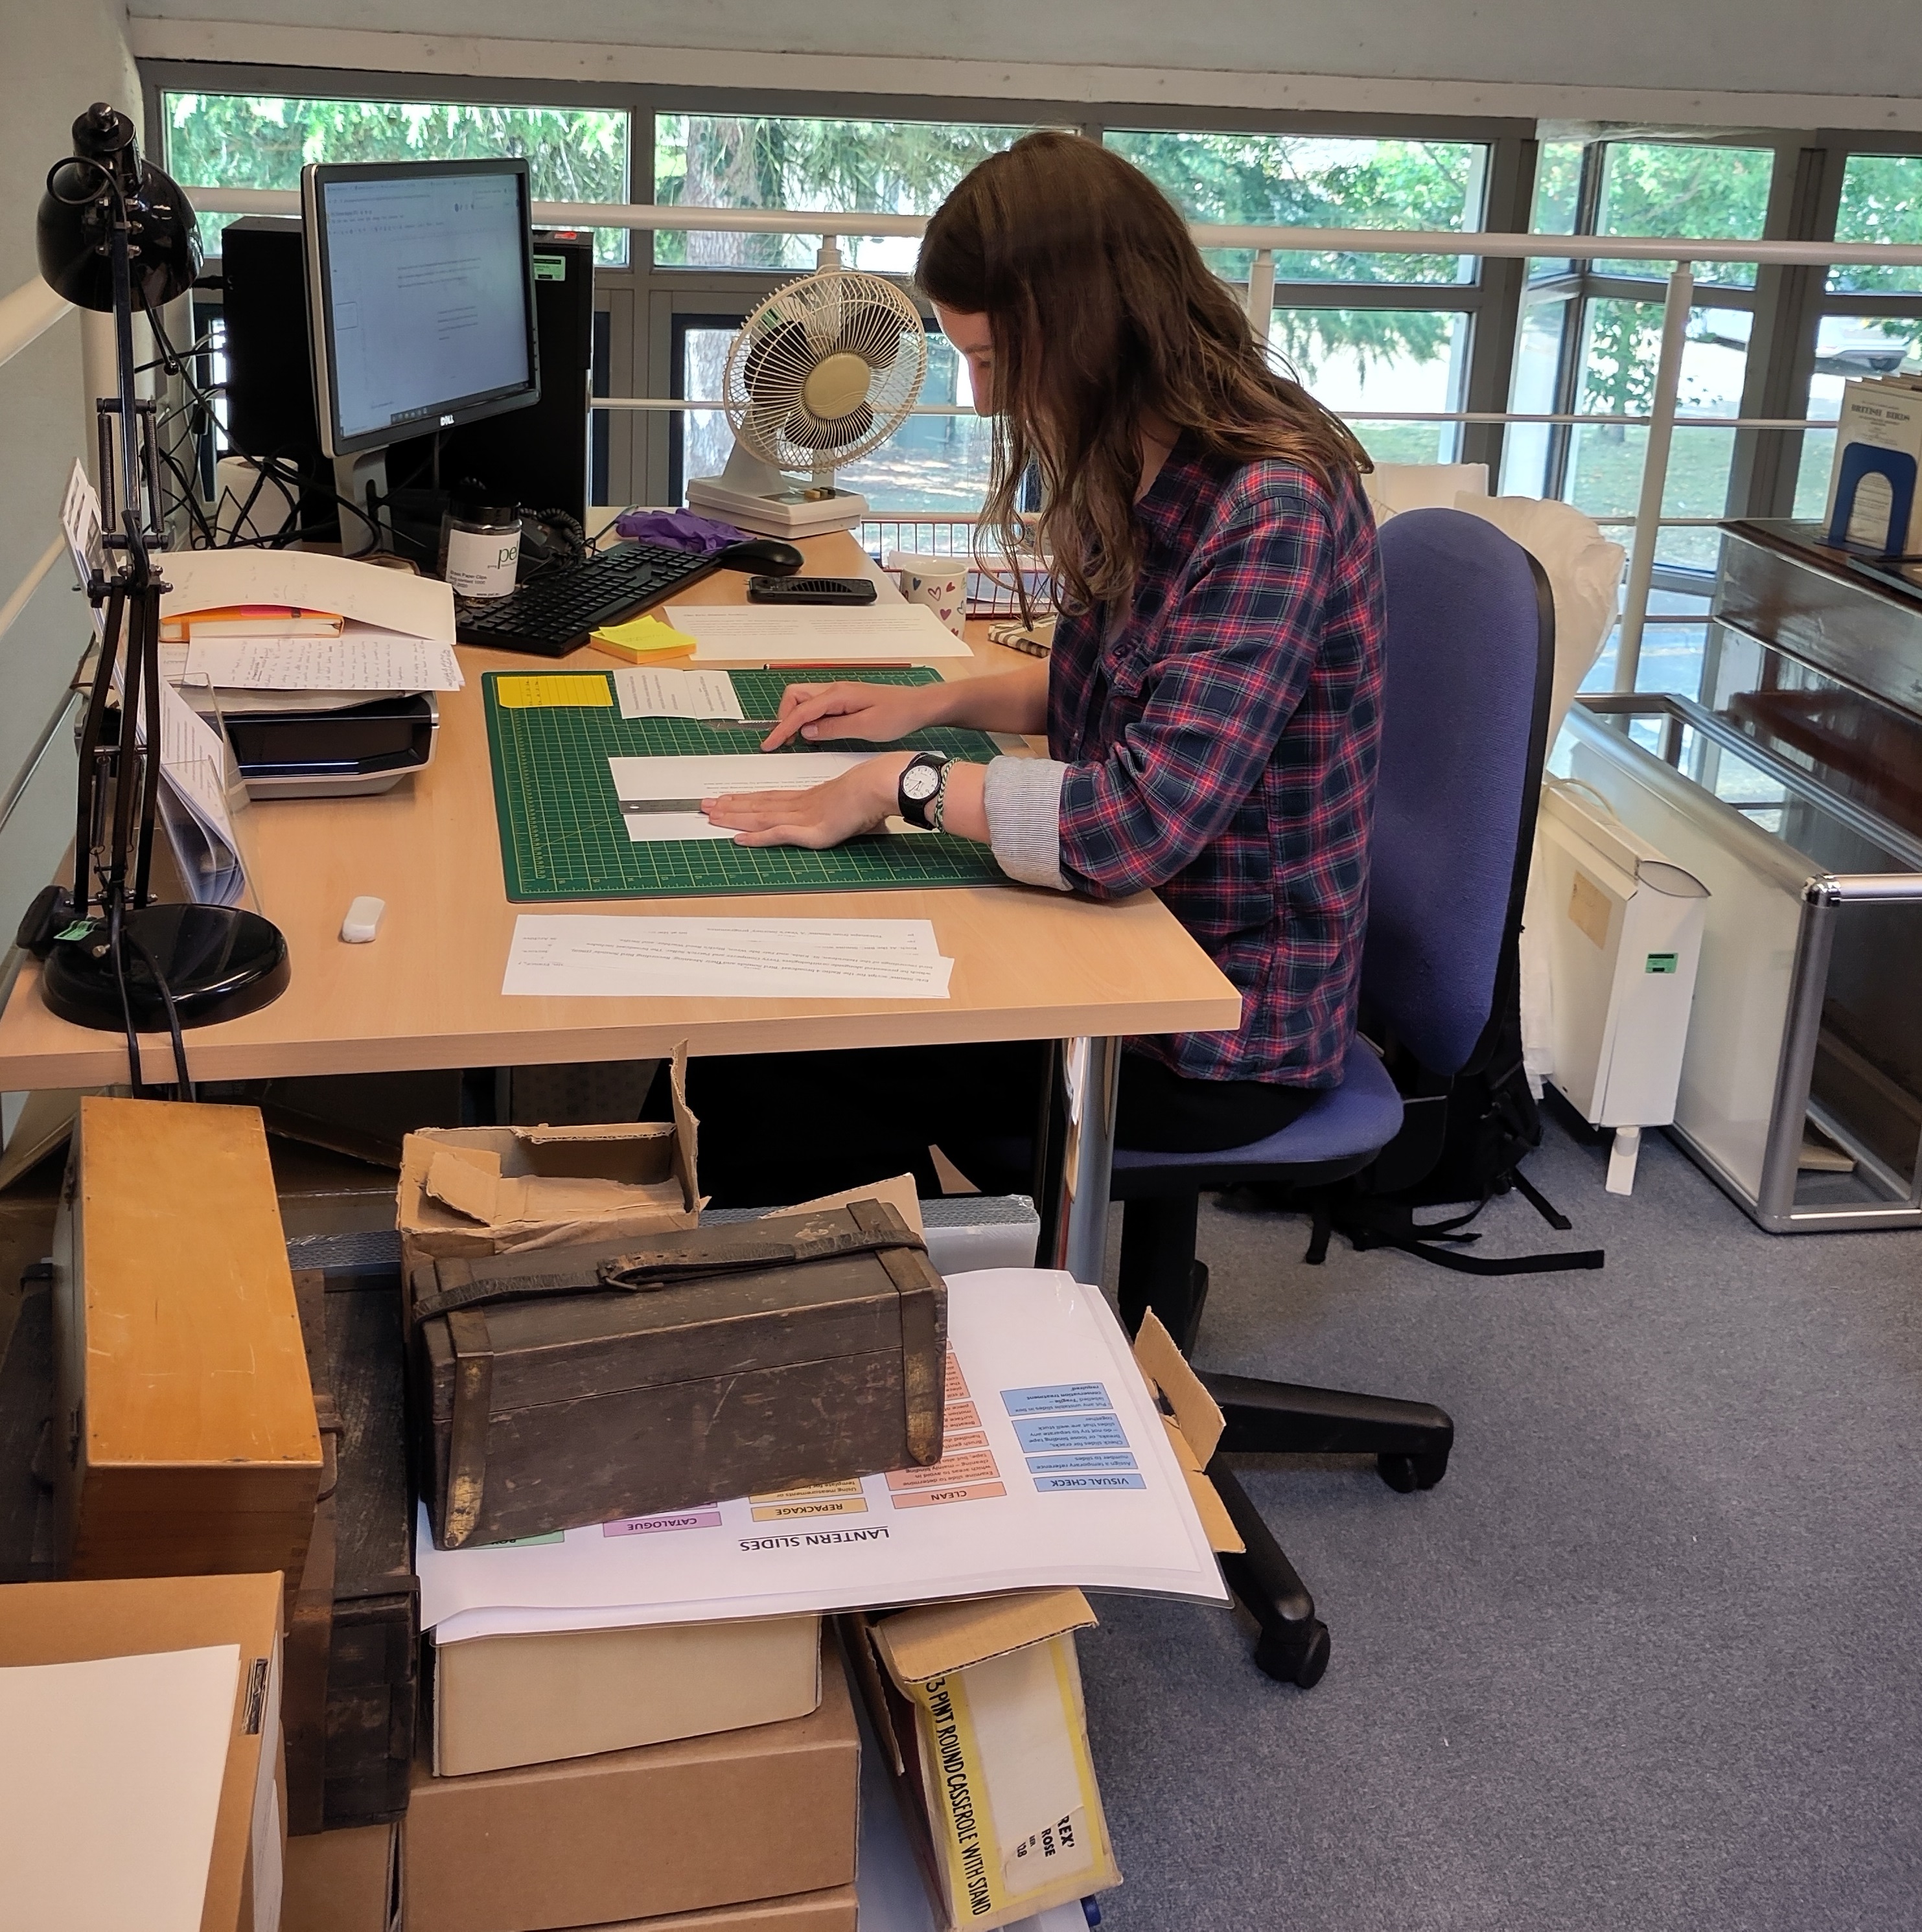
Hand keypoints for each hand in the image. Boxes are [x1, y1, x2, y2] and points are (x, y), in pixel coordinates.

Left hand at [702, 755, 909, 849]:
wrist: (877, 786)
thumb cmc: (871, 792)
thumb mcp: (852, 803)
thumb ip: (846, 812)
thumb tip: (851, 817)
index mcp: (808, 797)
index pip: (769, 797)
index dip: (745, 798)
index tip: (726, 797)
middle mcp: (799, 805)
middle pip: (758, 805)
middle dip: (729, 806)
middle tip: (704, 806)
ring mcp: (803, 817)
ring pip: (760, 818)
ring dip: (734, 818)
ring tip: (711, 817)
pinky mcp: (810, 831)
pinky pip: (776, 834)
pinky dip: (756, 837)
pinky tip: (738, 838)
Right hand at [759, 680, 944, 749]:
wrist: (917, 707)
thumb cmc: (897, 716)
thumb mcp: (865, 728)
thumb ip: (832, 728)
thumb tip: (806, 731)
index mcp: (837, 695)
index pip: (799, 711)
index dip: (782, 729)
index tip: (770, 744)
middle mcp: (834, 690)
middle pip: (794, 696)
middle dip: (784, 718)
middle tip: (784, 741)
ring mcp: (838, 693)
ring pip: (804, 699)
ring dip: (795, 717)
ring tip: (795, 740)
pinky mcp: (844, 700)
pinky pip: (816, 705)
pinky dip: (807, 717)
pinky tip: (812, 733)